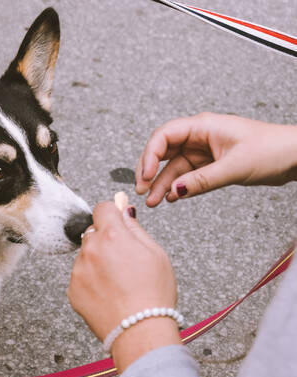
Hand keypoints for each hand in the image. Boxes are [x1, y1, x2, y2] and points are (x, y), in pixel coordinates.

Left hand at [68, 202, 180, 370]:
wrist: (139, 330)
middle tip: (124, 260)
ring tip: (118, 282)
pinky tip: (109, 294)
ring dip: (97, 261)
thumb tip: (124, 211)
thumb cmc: (153, 294)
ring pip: (86, 256)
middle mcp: (90, 249)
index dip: (112, 214)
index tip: (117, 222)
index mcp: (112, 235)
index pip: (103, 208)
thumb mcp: (156, 254)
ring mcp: (78, 270)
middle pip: (93, 232)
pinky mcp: (72, 289)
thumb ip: (135, 228)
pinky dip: (91, 281)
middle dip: (105, 240)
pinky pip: (80, 277)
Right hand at [136, 112, 296, 206]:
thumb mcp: (235, 166)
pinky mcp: (209, 165)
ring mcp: (203, 151)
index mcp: (203, 126)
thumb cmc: (274, 149)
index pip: (164, 136)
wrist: (296, 156)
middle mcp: (199, 136)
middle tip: (142, 190)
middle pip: (162, 151)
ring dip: (161, 184)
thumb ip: (202, 181)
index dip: (150, 155)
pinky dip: (177, 187)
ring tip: (153, 202)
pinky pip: (186, 176)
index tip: (146, 176)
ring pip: (172, 167)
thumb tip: (175, 191)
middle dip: (149, 171)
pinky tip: (171, 198)